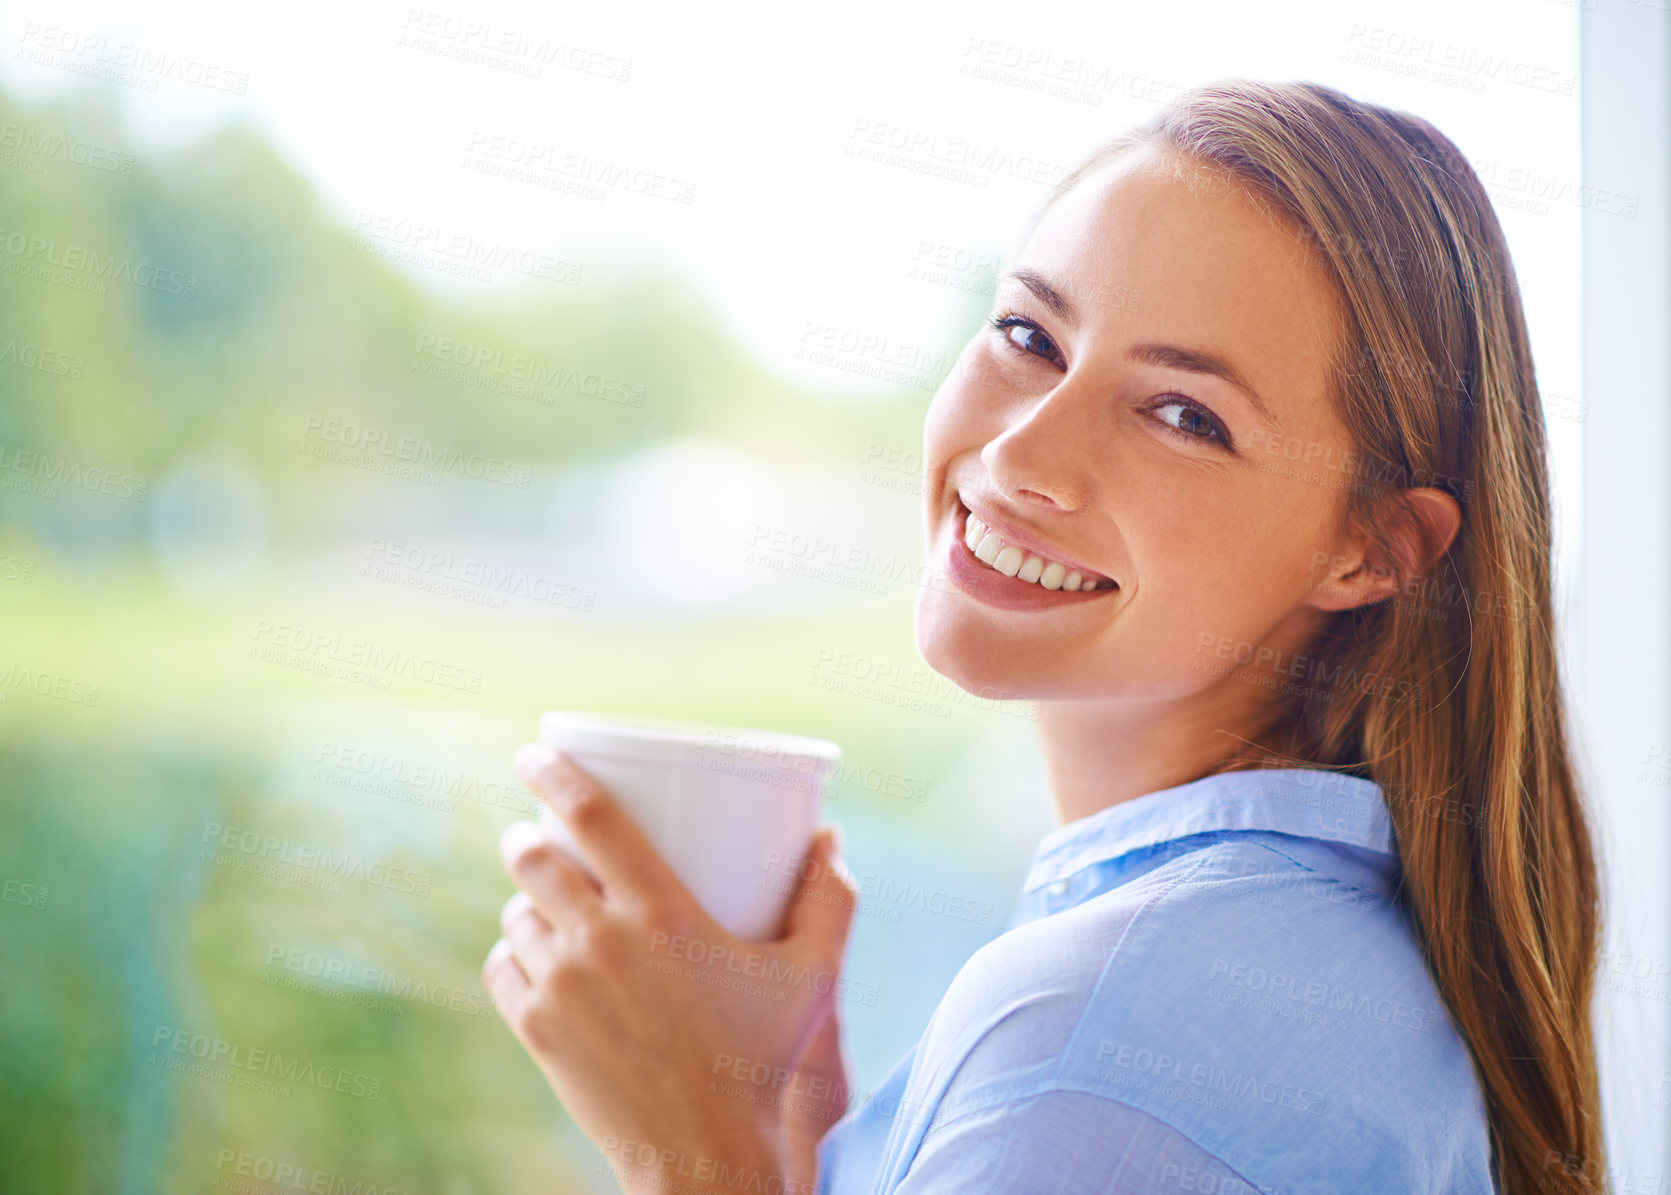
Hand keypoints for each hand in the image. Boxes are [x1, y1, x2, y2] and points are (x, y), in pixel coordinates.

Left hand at [483, 742, 859, 1194]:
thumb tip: (831, 839)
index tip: (533, 751)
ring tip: (546, 904)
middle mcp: (600, 940)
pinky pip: (503, 967)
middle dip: (527, 837)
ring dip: (525, 899)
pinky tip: (535, 954)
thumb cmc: (762, 1059)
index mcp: (660, 912)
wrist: (703, 1153)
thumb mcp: (811, 977)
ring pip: (516, 914)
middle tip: (538, 836)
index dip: (553, 771)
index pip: (589, 816)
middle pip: (534, 858)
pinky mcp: (537, 1031)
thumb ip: (830, 902)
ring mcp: (561, 987)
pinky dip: (514, 952)